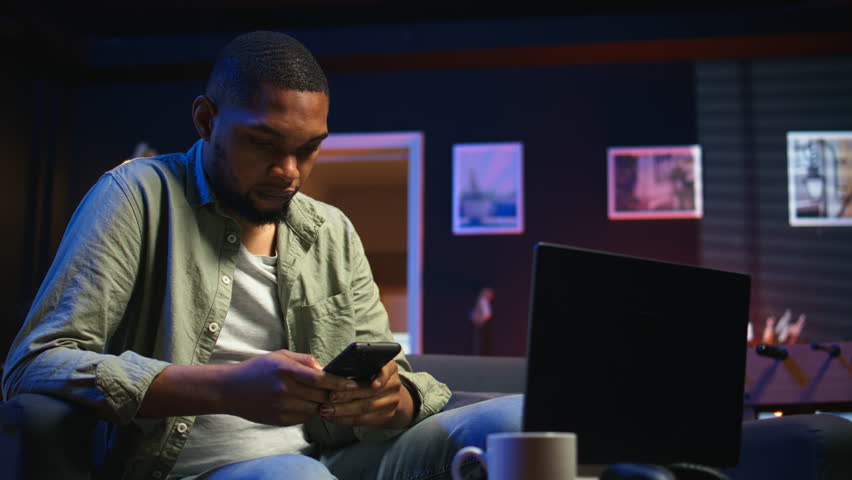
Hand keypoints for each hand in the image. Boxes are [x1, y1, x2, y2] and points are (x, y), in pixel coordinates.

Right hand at [222, 349, 358, 425]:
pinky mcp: (279, 420)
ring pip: (315, 409)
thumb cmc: (258, 369)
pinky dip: (310, 412)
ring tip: (325, 397)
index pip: (320, 379)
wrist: (230, 390)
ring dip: (323, 404)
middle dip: (335, 395)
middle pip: (321, 396)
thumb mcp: (280, 355)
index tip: (352, 384)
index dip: (339, 383)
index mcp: (285, 370)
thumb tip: (326, 369)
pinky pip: (304, 418)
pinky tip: (307, 404)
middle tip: (346, 392)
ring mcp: (281, 407)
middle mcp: (284, 389)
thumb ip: (305, 360)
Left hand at [318, 359, 414, 427]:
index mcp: (389, 367)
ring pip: (365, 407)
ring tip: (325, 409)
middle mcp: (393, 384)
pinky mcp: (385, 417)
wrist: (389, 395)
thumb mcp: (366, 365)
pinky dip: (345, 419)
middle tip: (329, 396)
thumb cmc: (369, 376)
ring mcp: (391, 402)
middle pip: (369, 391)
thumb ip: (346, 364)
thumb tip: (314, 362)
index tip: (371, 384)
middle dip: (348, 394)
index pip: (386, 370)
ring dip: (343, 410)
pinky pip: (363, 420)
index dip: (379, 378)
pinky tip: (331, 417)